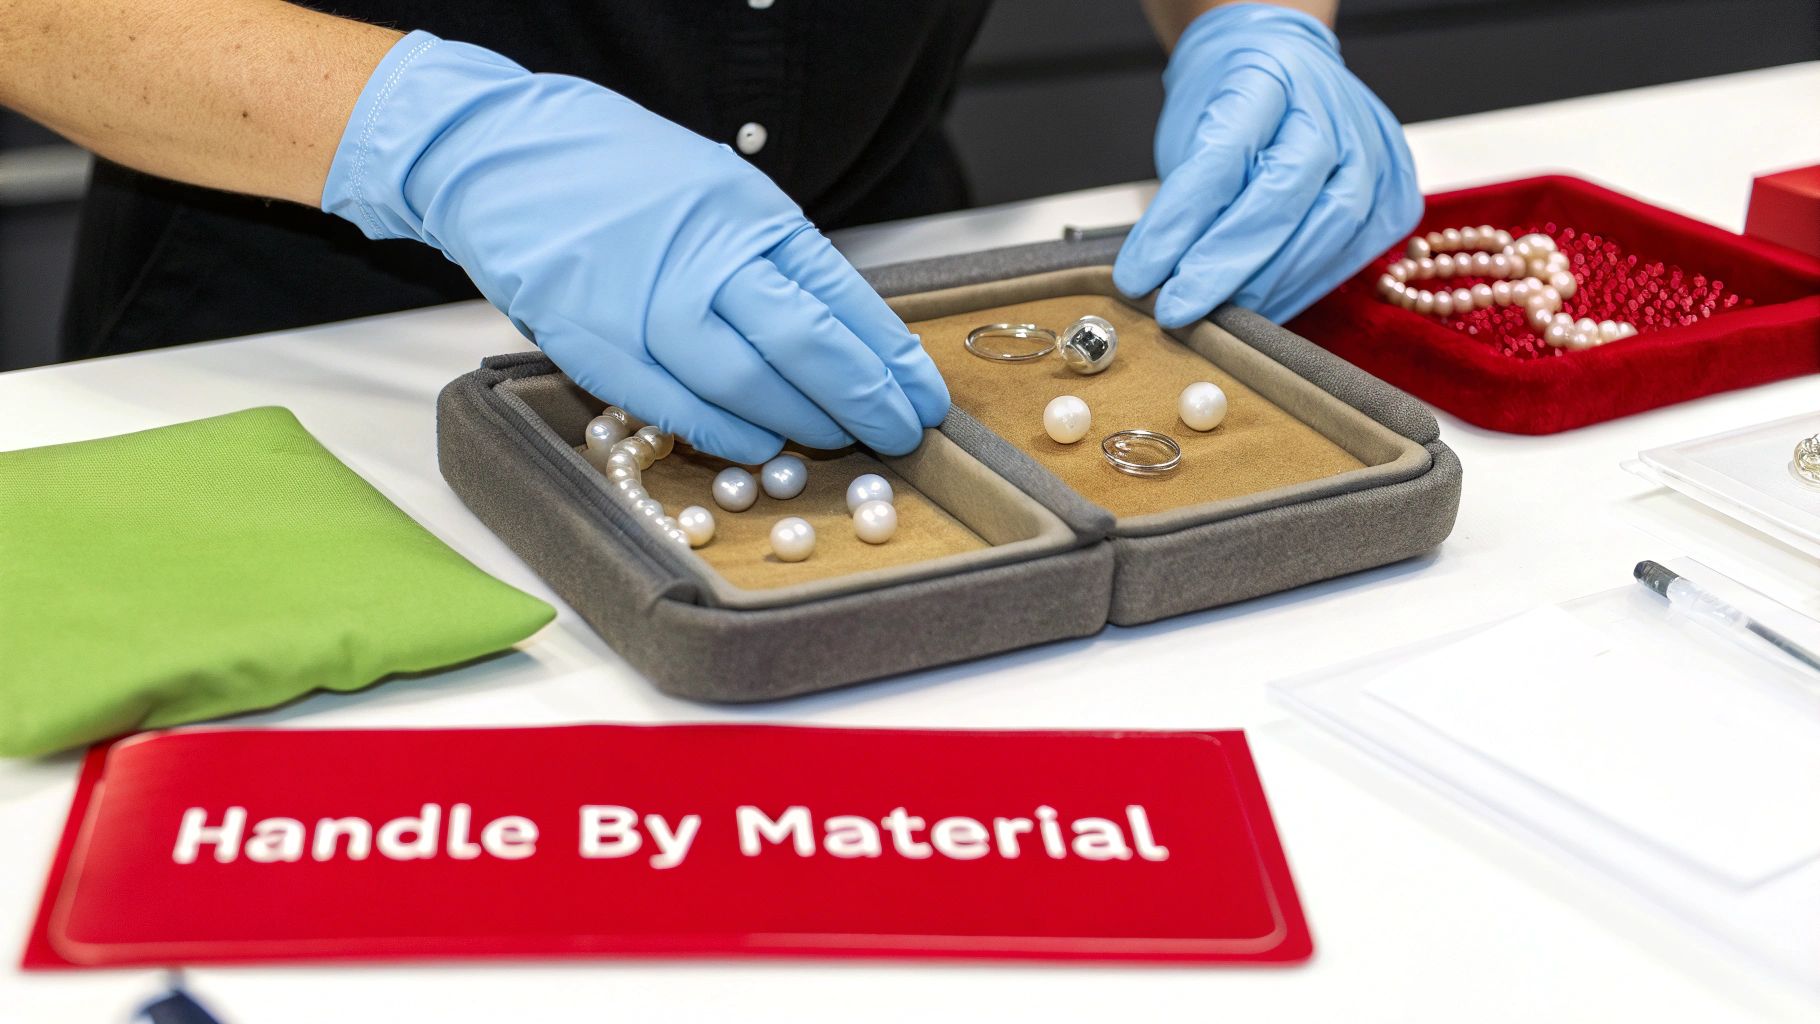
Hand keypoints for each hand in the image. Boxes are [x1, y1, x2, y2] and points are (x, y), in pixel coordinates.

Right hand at [321, 32, 947, 461]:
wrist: (501, 153)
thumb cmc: (621, 177)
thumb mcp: (718, 192)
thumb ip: (772, 259)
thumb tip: (846, 336)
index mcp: (745, 211)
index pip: (839, 298)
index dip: (889, 359)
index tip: (925, 399)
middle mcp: (701, 253)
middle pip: (803, 344)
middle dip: (862, 400)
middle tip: (897, 435)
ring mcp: (642, 299)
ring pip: (742, 380)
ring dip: (798, 422)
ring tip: (833, 441)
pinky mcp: (590, 338)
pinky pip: (670, 402)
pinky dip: (722, 432)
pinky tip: (758, 447)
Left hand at [1114, 3, 1420, 326]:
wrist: (1291, 70)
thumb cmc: (1233, 102)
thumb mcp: (1193, 130)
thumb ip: (1185, 196)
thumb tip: (1159, 276)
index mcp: (1268, 76)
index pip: (1221, 158)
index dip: (1178, 224)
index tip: (1137, 276)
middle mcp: (1331, 108)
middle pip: (1281, 196)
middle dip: (1223, 265)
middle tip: (1177, 307)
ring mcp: (1373, 148)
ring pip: (1326, 229)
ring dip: (1264, 285)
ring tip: (1217, 314)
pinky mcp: (1396, 193)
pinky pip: (1350, 253)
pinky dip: (1299, 287)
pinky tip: (1261, 305)